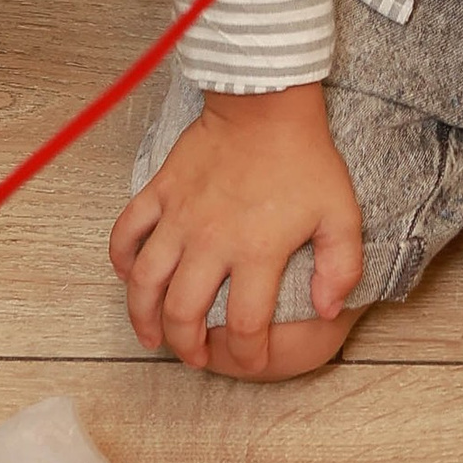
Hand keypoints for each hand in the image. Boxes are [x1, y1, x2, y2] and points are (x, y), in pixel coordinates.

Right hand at [110, 84, 361, 370]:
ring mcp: (179, 217)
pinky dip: (121, 259)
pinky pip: (127, 232)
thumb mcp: (341, 213)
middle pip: (183, 312)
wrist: (265, 102)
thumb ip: (341, 267)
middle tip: (196, 357)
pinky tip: (129, 276)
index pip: (244, 324)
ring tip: (153, 337)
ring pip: (145, 281)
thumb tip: (329, 311)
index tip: (250, 360)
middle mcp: (210, 241)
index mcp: (256, 251)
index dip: (247, 354)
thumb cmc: (304, 157)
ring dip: (144, 316)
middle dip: (187, 347)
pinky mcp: (160, 192)